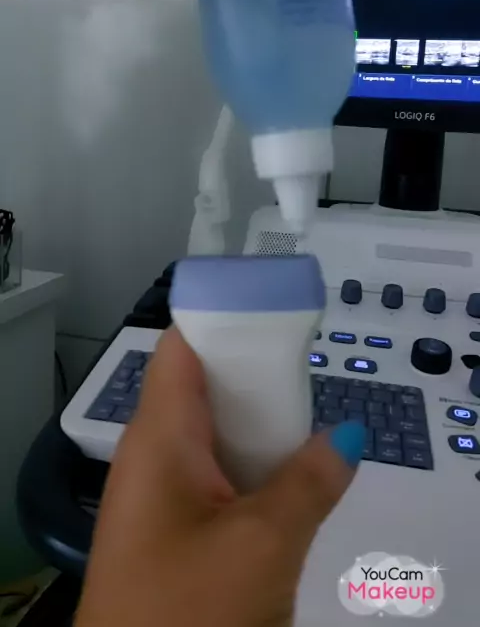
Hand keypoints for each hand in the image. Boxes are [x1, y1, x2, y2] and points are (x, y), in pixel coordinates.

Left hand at [74, 327, 364, 626]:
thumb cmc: (190, 608)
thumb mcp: (264, 542)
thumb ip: (311, 481)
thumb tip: (346, 436)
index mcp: (159, 436)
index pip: (182, 347)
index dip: (224, 318)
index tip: (274, 306)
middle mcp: (152, 455)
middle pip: (201, 386)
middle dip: (253, 371)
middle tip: (305, 363)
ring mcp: (160, 496)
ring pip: (212, 434)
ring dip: (257, 423)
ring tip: (307, 411)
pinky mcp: (173, 532)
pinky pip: (215, 476)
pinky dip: (251, 464)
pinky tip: (289, 471)